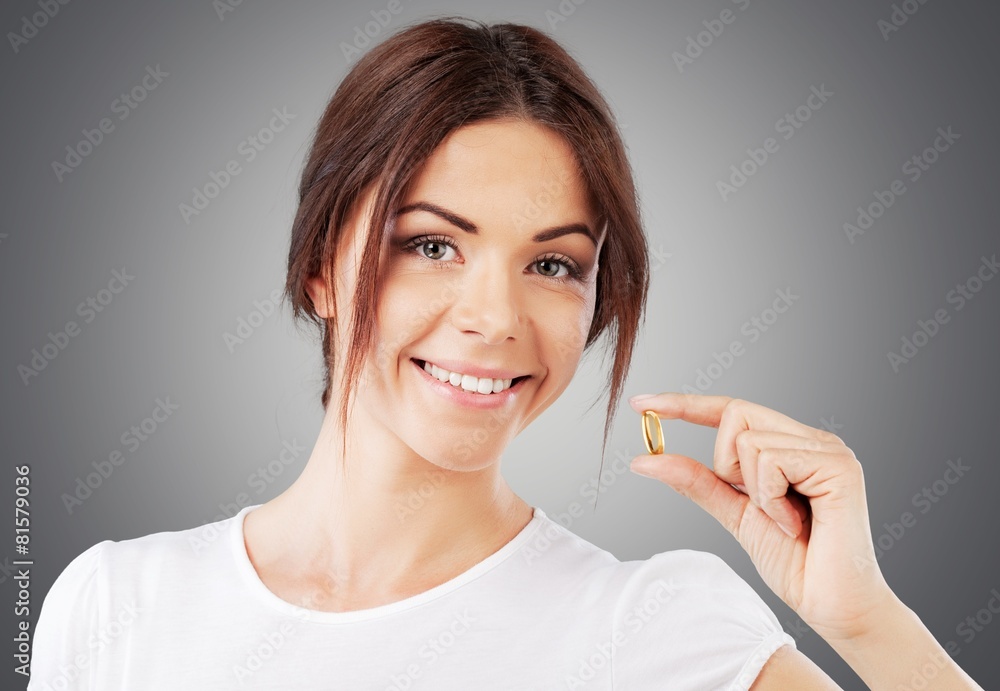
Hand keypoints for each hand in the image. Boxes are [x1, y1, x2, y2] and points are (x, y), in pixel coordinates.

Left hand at [628, 392, 896, 642]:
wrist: (831, 606)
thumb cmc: (795, 563)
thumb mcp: (733, 513)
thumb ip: (697, 481)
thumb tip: (645, 459)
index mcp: (790, 445)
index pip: (732, 410)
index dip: (686, 404)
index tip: (641, 403)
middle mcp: (811, 439)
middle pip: (736, 413)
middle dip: (726, 463)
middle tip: (755, 505)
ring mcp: (828, 449)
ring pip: (748, 440)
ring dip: (753, 490)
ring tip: (784, 521)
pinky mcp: (838, 465)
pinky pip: (772, 460)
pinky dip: (770, 498)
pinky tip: (794, 523)